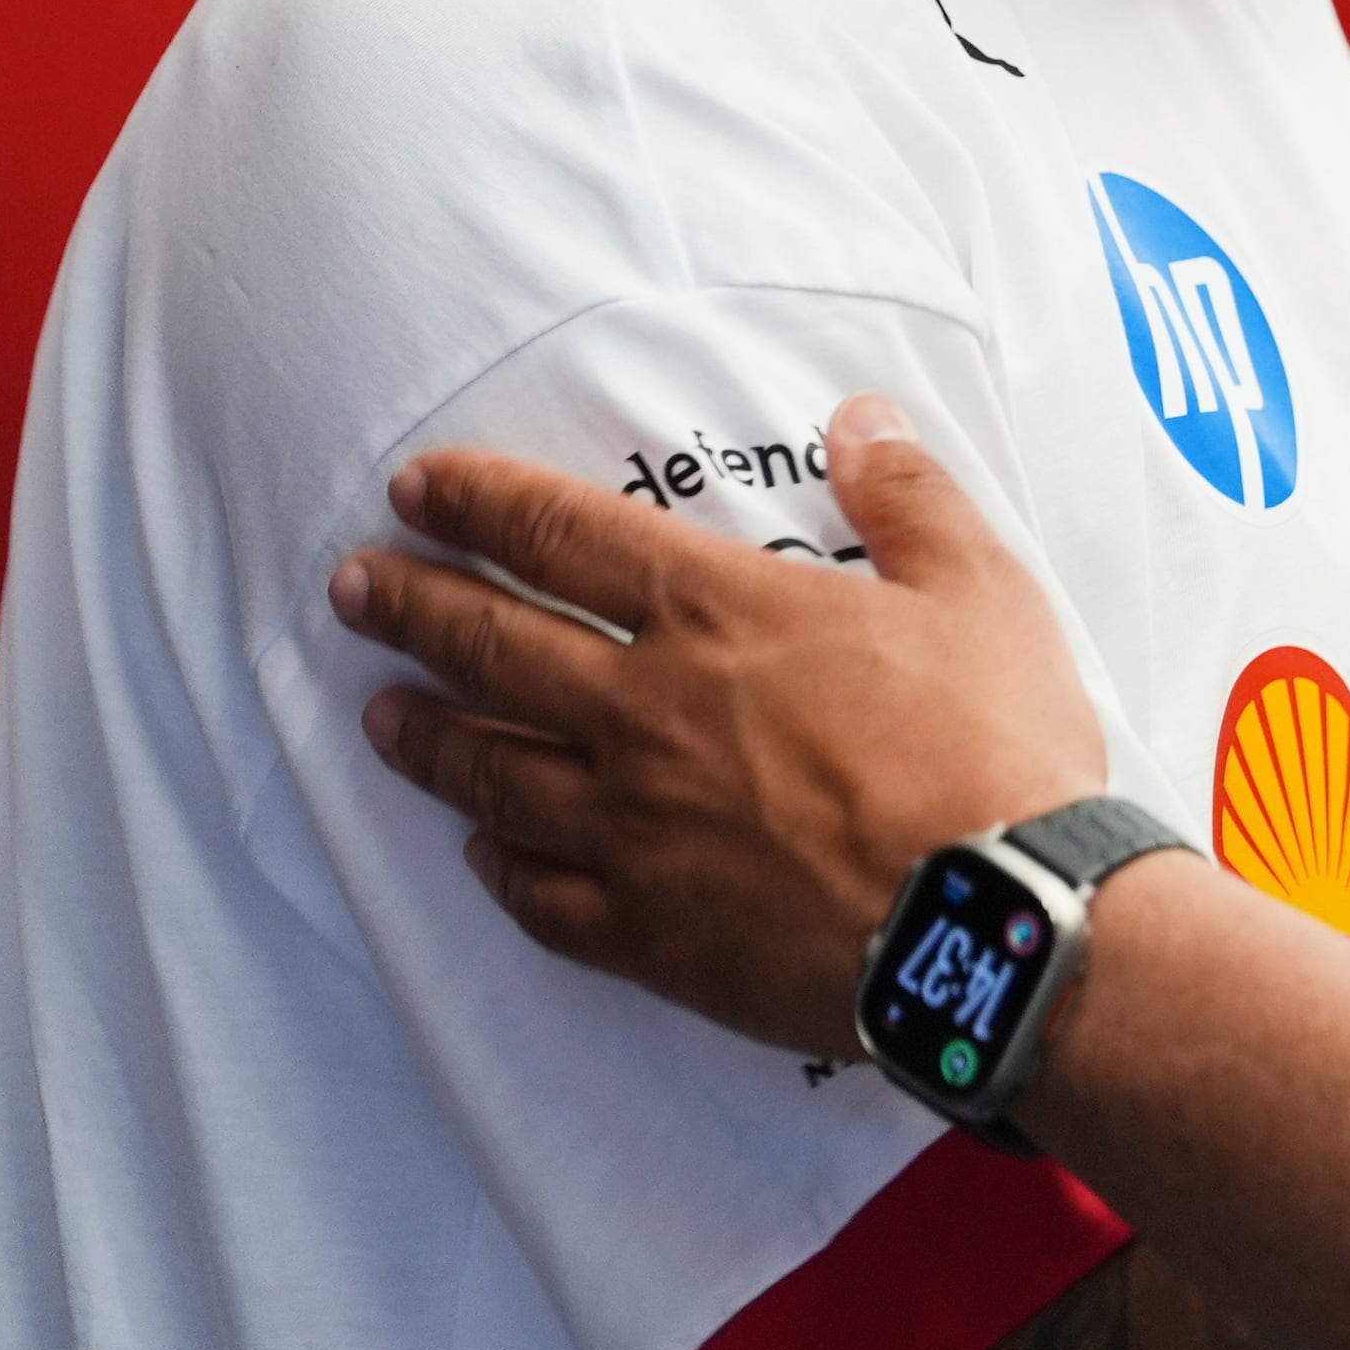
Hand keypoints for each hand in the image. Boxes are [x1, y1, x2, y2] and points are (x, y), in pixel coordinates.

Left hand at [327, 396, 1103, 1058]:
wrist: (995, 930)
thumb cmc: (996, 752)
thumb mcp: (981, 590)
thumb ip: (908, 496)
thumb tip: (860, 416)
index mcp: (721, 614)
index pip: (565, 537)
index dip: (481, 505)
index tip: (417, 489)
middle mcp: (650, 711)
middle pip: (496, 646)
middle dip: (413, 607)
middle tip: (353, 588)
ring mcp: (637, 828)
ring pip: (495, 770)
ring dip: (429, 736)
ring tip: (380, 715)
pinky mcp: (651, 933)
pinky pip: (541, 896)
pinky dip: (498, 868)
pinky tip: (478, 853)